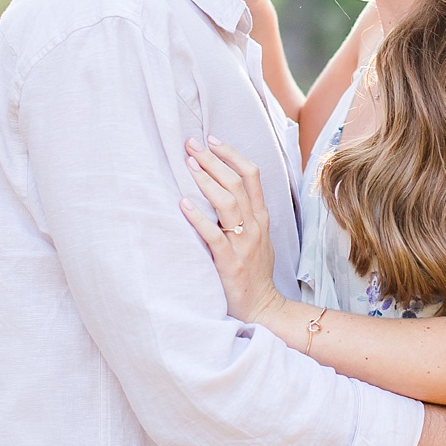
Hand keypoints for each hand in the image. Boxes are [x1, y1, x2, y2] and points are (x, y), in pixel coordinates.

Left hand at [178, 136, 286, 325]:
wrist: (262, 306)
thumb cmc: (252, 270)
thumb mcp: (255, 236)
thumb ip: (243, 213)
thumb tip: (218, 187)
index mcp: (261, 217)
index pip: (251, 176)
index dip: (232, 154)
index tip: (211, 139)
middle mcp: (255, 226)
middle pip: (237, 184)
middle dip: (214, 160)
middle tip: (191, 144)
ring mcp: (244, 244)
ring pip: (229, 204)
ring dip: (207, 181)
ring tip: (188, 164)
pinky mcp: (230, 263)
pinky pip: (215, 236)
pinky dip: (199, 218)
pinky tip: (183, 204)